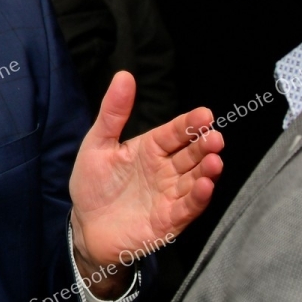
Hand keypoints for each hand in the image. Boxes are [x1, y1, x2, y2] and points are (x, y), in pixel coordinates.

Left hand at [69, 71, 223, 295]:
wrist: (85, 227)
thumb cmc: (93, 184)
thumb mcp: (98, 144)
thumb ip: (113, 113)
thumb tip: (124, 75)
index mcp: (151, 149)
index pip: (175, 132)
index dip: (190, 124)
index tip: (205, 114)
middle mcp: (166, 170)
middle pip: (191, 155)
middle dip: (205, 146)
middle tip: (215, 138)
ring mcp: (170, 195)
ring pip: (195, 180)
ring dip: (207, 171)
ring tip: (215, 161)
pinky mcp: (168, 221)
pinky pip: (187, 208)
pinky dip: (198, 198)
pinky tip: (205, 186)